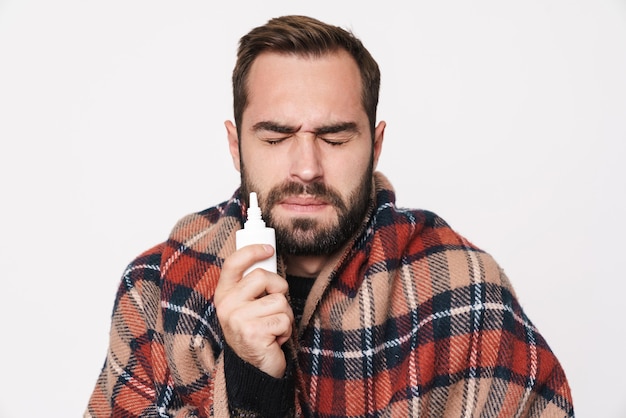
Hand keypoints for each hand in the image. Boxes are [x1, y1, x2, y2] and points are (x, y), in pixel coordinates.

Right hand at [214, 244, 293, 377]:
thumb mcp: (248, 306)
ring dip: (285, 315)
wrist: (254, 369)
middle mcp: (227, 306)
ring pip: (279, 300)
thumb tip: (269, 257)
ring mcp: (238, 319)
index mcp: (224, 295)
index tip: (268, 249)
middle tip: (274, 307)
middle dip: (279, 289)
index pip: (233, 264)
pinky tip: (274, 340)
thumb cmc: (256, 332)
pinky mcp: (253, 333)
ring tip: (273, 328)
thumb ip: (254, 286)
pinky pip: (284, 319)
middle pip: (263, 276)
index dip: (252, 251)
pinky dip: (286, 330)